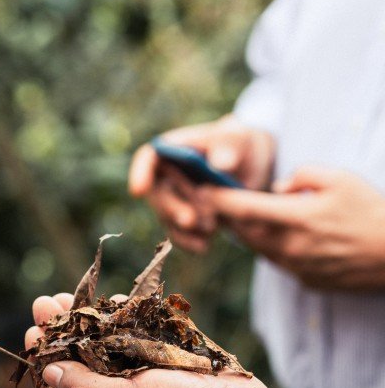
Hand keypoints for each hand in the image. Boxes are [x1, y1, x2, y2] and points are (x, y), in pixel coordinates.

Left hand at [26, 293, 270, 387]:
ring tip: (69, 295)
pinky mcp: (168, 368)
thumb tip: (47, 371)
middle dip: (60, 337)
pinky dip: (124, 322)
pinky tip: (111, 301)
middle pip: (78, 371)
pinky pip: (138, 342)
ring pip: (107, 352)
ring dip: (87, 324)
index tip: (33, 335)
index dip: (41, 369)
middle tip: (44, 303)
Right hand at [128, 114, 274, 253]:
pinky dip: (190, 242)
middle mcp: (168, 176)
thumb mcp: (238, 141)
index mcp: (173, 150)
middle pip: (157, 194)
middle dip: (171, 209)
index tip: (138, 191)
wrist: (250, 170)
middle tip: (191, 220)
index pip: (148, 158)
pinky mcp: (184, 220)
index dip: (139, 174)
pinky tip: (204, 246)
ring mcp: (175, 200)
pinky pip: (180, 235)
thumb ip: (229, 150)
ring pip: (167, 218)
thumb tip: (220, 164)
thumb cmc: (239, 146)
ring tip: (213, 227)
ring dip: (185, 227)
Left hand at [211, 166, 384, 290]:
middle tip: (220, 200)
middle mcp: (290, 247)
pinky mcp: (305, 280)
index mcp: (296, 218)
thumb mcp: (340, 179)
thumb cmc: (371, 211)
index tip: (201, 189)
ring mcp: (297, 268)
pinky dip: (274, 247)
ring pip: (259, 249)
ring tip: (251, 215)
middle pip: (244, 233)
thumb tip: (278, 187)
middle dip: (230, 217)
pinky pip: (279, 262)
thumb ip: (302, 175)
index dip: (217, 198)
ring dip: (250, 233)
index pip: (243, 208)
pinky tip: (282, 235)